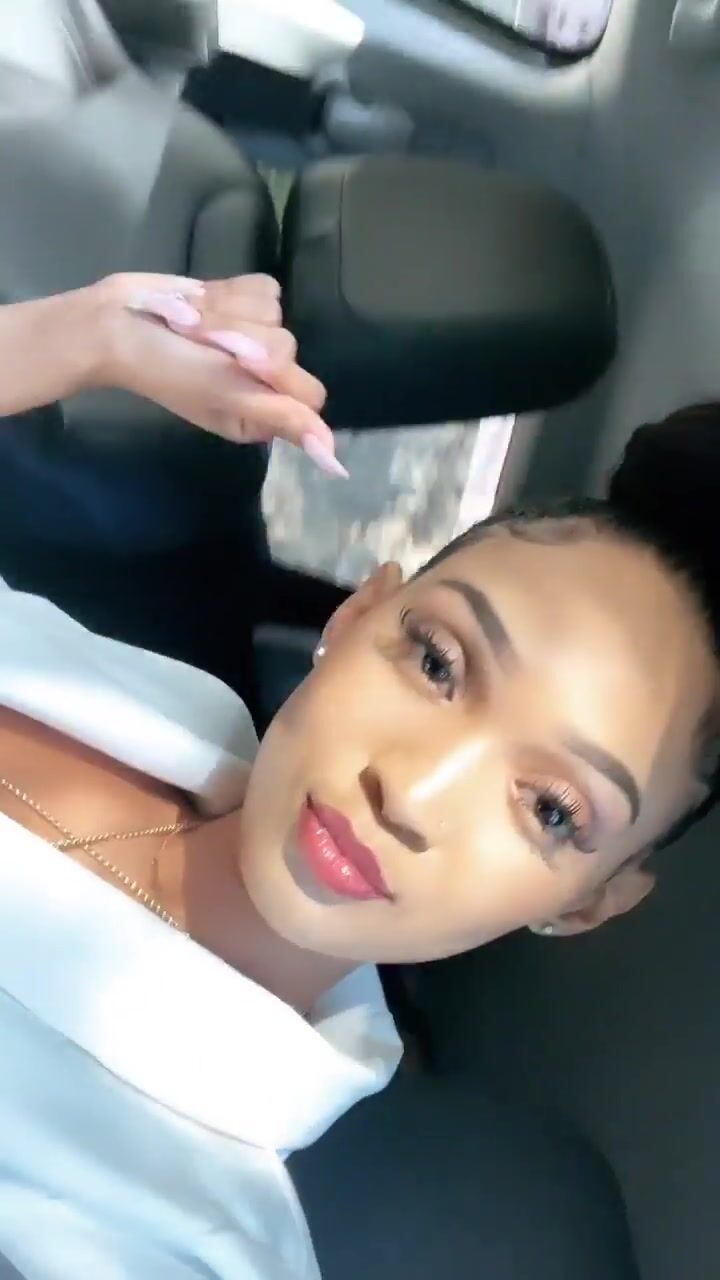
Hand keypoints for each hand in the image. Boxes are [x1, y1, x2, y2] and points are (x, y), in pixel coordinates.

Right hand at [94, 273, 346, 475]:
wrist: (117, 324)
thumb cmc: (167, 369)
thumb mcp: (227, 398)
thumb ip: (283, 420)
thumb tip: (334, 463)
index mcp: (263, 415)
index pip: (308, 393)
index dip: (273, 374)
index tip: (236, 365)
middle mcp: (265, 381)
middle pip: (290, 348)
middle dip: (244, 340)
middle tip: (205, 348)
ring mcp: (255, 338)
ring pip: (276, 315)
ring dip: (230, 315)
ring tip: (195, 326)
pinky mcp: (243, 303)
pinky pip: (265, 288)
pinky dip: (230, 292)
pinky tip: (202, 305)